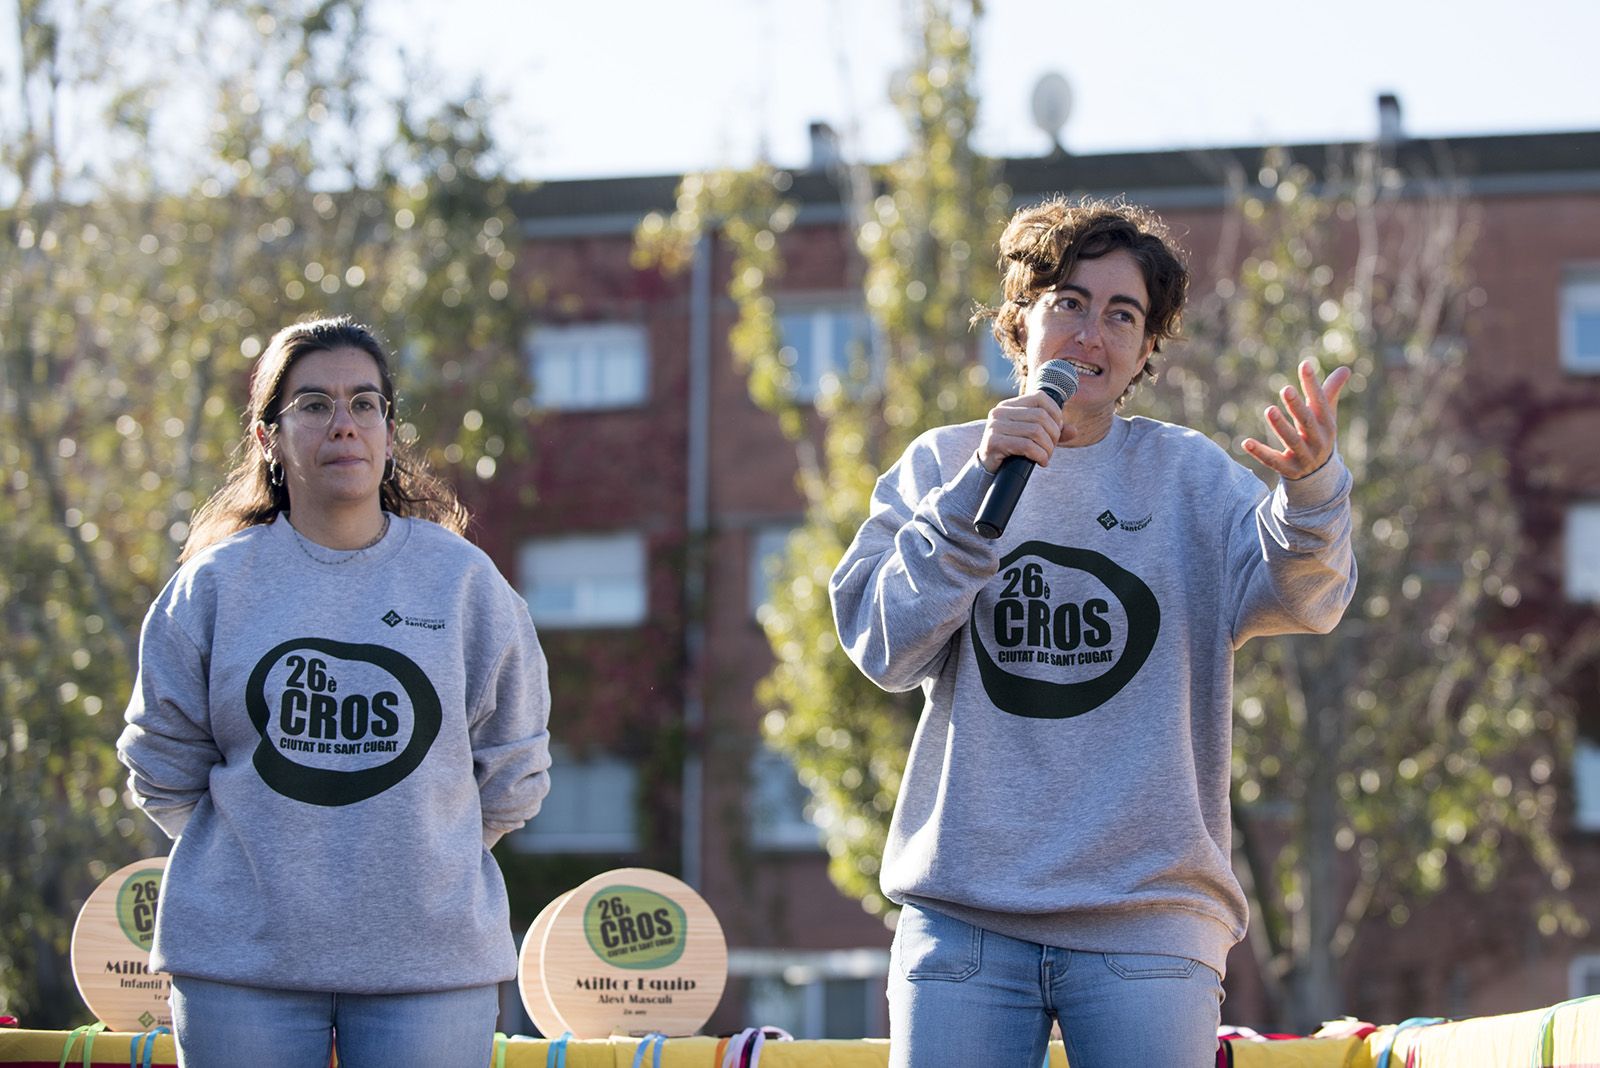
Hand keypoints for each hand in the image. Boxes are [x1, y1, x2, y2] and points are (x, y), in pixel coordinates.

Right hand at [977, 390, 1071, 472]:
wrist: (989, 468)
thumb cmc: (1013, 450)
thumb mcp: (1034, 437)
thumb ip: (1053, 432)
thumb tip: (1073, 431)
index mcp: (1009, 405)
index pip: (1040, 397)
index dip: (1055, 413)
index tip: (1057, 430)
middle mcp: (1000, 412)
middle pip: (1040, 416)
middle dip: (1053, 435)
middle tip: (1052, 448)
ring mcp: (995, 426)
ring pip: (1035, 431)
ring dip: (1047, 447)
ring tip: (1046, 456)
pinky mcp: (994, 441)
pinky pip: (1027, 445)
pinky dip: (1040, 455)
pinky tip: (1041, 462)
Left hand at [1240, 360, 1350, 479]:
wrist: (1318, 475)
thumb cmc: (1318, 435)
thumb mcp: (1326, 415)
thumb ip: (1330, 392)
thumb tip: (1345, 368)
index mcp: (1327, 425)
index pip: (1320, 402)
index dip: (1312, 384)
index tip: (1305, 364)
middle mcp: (1317, 441)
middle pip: (1307, 422)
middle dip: (1297, 406)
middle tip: (1286, 389)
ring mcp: (1303, 457)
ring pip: (1291, 441)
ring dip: (1280, 426)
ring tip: (1269, 410)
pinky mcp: (1288, 470)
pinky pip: (1273, 461)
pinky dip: (1260, 452)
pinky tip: (1245, 442)